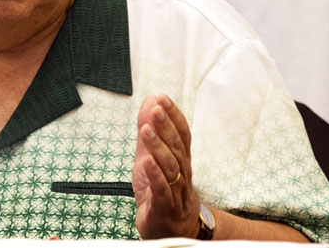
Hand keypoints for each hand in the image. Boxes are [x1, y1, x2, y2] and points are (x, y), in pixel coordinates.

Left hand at [132, 94, 201, 238]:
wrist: (171, 230)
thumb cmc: (161, 191)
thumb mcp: (151, 157)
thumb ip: (150, 132)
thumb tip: (149, 102)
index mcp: (181, 160)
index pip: (182, 134)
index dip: (174, 116)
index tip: (163, 98)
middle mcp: (182, 173)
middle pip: (177, 148)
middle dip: (167, 126)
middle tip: (157, 109)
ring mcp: (175, 191)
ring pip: (171, 167)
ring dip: (159, 147)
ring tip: (147, 130)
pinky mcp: (164, 207)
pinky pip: (162, 190)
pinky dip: (155, 175)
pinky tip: (146, 161)